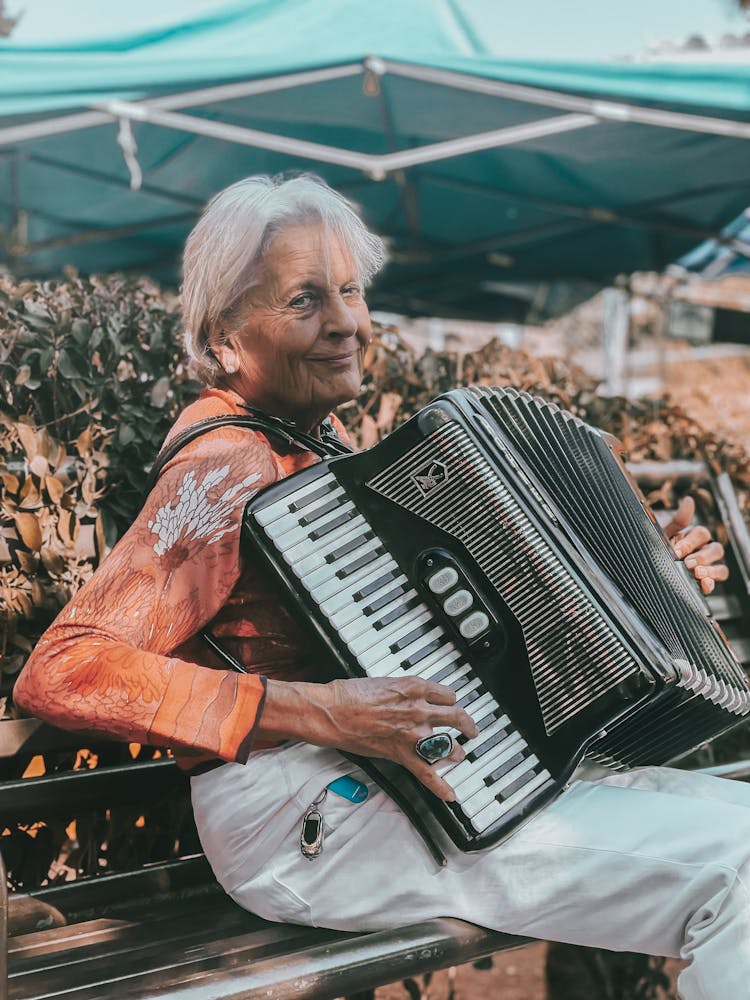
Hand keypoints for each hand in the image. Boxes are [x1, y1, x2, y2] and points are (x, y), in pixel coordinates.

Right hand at [261, 675, 477, 800]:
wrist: (333, 711)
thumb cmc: (349, 694)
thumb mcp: (384, 681)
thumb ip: (401, 691)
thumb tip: (406, 696)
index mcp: (414, 687)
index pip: (447, 694)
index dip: (450, 700)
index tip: (451, 703)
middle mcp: (420, 709)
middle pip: (456, 716)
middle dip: (466, 723)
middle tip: (469, 728)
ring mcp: (414, 734)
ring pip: (448, 744)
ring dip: (456, 751)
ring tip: (459, 754)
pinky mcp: (402, 754)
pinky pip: (427, 774)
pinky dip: (441, 787)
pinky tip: (450, 794)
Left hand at [664, 496, 728, 594]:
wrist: (646, 564)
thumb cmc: (658, 544)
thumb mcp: (663, 532)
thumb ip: (677, 520)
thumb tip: (689, 500)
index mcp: (694, 536)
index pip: (701, 534)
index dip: (691, 542)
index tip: (676, 551)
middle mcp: (703, 551)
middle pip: (715, 550)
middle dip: (702, 557)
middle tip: (688, 563)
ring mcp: (706, 567)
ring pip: (720, 567)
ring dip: (711, 570)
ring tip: (698, 574)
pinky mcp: (704, 582)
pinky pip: (714, 583)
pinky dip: (711, 584)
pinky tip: (704, 585)